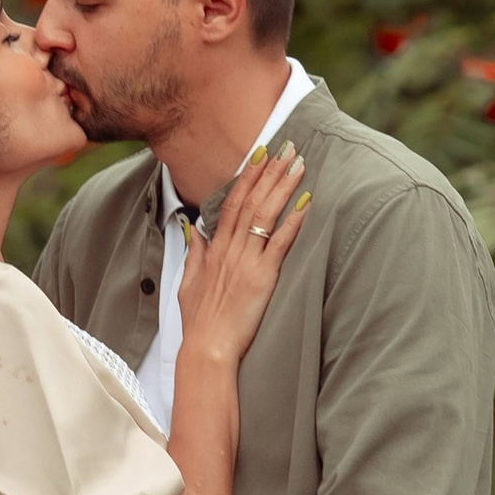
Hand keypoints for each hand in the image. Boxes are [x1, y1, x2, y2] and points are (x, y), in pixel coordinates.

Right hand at [176, 143, 309, 371]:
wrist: (207, 348)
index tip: (259, 155)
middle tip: (286, 146)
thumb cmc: (199, 322)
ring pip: (265, 215)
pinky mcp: (262, 278)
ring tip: (298, 164)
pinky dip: (293, 221)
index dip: (247, 176)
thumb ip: (194, 253)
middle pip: (250, 201)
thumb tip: (195, 230)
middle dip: (269, 172)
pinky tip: (306, 202)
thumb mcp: (189, 283)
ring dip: (282, 187)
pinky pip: (279, 244)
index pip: (232, 203)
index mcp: (215, 249)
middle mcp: (230, 249)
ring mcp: (246, 262)